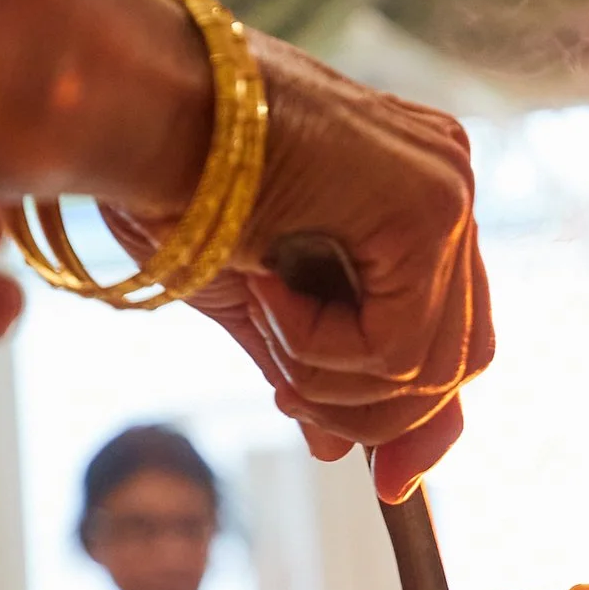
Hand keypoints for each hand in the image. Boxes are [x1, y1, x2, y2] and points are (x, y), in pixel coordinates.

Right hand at [107, 35, 492, 500]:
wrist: (130, 109)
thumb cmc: (169, 184)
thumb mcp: (256, 298)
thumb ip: (314, 367)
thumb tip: (340, 450)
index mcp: (415, 196)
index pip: (453, 335)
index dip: (413, 418)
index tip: (384, 480)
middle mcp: (448, 183)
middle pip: (458, 360)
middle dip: (375, 415)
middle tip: (291, 404)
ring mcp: (448, 188)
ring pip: (430, 370)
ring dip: (330, 380)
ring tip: (264, 323)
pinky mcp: (430, 206)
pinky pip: (398, 347)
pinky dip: (321, 351)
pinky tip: (268, 292)